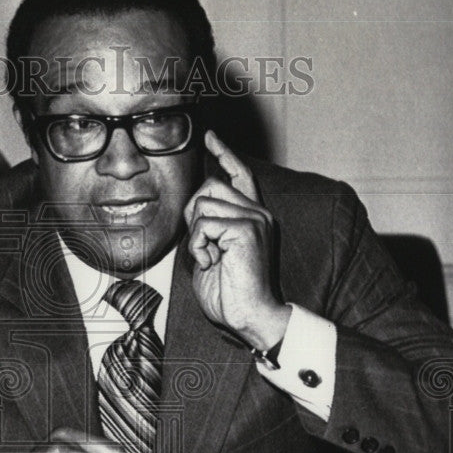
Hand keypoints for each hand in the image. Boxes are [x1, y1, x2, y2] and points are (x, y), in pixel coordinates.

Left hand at [183, 131, 290, 348]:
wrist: (251, 316)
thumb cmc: (230, 293)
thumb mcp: (214, 252)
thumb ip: (209, 226)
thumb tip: (194, 208)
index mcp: (252, 216)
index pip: (239, 175)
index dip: (224, 153)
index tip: (210, 137)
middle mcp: (258, 212)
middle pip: (210, 185)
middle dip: (194, 214)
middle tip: (204, 246)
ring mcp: (255, 218)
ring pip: (203, 203)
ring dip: (196, 235)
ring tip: (211, 258)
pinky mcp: (246, 228)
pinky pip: (203, 224)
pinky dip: (198, 246)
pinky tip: (212, 263)